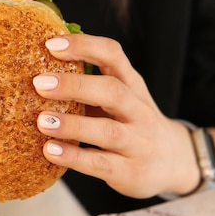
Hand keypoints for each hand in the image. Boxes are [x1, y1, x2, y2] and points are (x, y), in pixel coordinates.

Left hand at [33, 34, 199, 198]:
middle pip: (112, 91)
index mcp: (132, 84)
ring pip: (107, 131)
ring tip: (41, 121)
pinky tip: (50, 151)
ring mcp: (137, 142)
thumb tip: (40, 63)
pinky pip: (100, 163)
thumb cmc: (131, 122)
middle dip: (74, 86)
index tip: (51, 43)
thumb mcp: (121, 97)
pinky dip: (74, 157)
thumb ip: (90, 82)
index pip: (113, 54)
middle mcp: (138, 110)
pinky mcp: (130, 171)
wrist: (175, 162)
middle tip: (39, 84)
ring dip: (72, 125)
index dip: (84, 46)